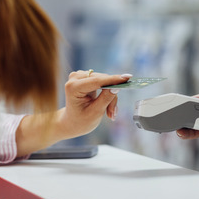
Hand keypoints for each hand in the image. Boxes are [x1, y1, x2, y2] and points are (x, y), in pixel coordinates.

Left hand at [15, 70, 130, 155]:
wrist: (71, 123)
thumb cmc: (80, 121)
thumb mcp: (95, 113)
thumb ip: (106, 99)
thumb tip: (117, 87)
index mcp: (73, 87)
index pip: (97, 81)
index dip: (113, 80)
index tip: (127, 78)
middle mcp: (75, 78)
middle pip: (103, 81)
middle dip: (111, 96)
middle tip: (113, 113)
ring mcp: (80, 76)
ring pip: (105, 82)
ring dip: (110, 97)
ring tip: (109, 113)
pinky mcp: (86, 77)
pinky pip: (103, 82)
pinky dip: (107, 94)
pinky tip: (106, 106)